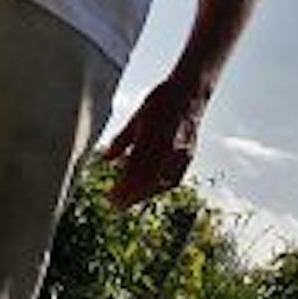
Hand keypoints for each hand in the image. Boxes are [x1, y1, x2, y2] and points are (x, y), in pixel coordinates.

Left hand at [102, 76, 205, 207]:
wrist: (190, 92)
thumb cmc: (160, 100)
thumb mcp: (137, 117)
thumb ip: (122, 140)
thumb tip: (107, 160)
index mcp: (153, 136)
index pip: (135, 168)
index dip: (122, 186)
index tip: (110, 197)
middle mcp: (169, 148)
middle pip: (147, 180)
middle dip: (131, 196)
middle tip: (116, 206)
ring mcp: (182, 154)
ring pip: (161, 183)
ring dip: (144, 194)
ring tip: (129, 199)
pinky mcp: (189, 156)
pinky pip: (174, 179)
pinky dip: (160, 187)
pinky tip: (149, 188)